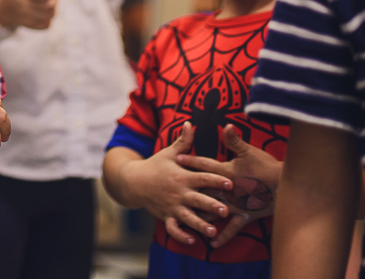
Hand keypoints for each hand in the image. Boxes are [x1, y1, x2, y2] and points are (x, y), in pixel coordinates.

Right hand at [0, 0, 56, 29]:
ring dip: (52, 6)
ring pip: (50, 14)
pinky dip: (48, 17)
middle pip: (50, 3)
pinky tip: (43, 10)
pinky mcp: (32, 26)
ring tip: (47, 0)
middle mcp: (21, 5)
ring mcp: (26, 18)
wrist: (5, 5)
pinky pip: (47, 24)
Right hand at [114, 123, 233, 246]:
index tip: (231, 182)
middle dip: (211, 205)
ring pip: (188, 217)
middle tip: (225, 210)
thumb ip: (183, 141)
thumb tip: (191, 122)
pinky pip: (173, 228)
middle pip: (198, 199)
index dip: (216, 179)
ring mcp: (172, 206)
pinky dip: (181, 236)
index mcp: (181, 175)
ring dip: (200, 224)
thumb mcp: (169, 152)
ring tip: (212, 230)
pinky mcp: (166, 216)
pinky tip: (192, 241)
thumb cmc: (156, 165)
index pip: (202, 177)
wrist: (134, 182)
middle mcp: (178, 192)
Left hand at [176, 124, 281, 247]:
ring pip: (213, 209)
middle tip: (173, 189)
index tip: (177, 158)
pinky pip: (232, 228)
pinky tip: (212, 243)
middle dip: (189, 188)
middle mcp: (228, 190)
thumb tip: (227, 124)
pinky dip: (223, 236)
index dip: (191, 160)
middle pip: (204, 189)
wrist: (285, 186)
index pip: (205, 165)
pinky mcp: (245, 215)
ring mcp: (235, 204)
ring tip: (184, 218)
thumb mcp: (251, 151)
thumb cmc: (267, 167)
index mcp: (227, 172)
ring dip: (200, 213)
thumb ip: (235, 140)